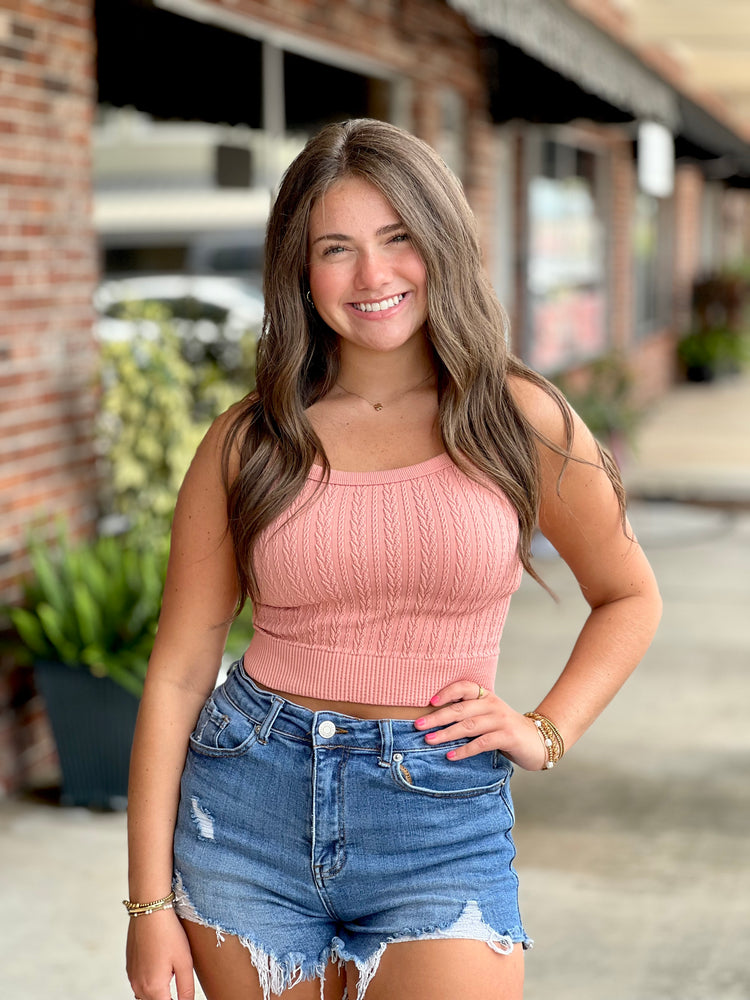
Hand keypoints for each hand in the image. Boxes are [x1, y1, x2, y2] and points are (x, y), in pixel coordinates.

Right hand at [126, 907, 195, 999]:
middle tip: (180, 991)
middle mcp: (139, 987)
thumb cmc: (168, 933)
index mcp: (154, 988)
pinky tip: (160, 970)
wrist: (150, 911)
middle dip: (167, 999)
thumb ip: (186, 989)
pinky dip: (150, 985)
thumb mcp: (184, 962)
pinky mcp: (129, 968)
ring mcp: (132, 978)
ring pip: (146, 997)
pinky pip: (140, 985)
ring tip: (171, 979)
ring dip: (158, 994)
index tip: (185, 996)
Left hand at [415, 680, 547, 770]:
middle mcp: (493, 705)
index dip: (447, 692)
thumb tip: (435, 722)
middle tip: (418, 725)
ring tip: (429, 740)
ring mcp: (501, 720)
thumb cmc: (506, 730)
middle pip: (461, 708)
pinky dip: (464, 749)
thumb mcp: (489, 717)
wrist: (538, 741)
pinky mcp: (508, 736)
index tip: (430, 702)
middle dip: (437, 717)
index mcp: (487, 697)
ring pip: (469, 725)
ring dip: (446, 733)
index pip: (465, 687)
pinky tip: (450, 755)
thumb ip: (469, 715)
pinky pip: (481, 742)